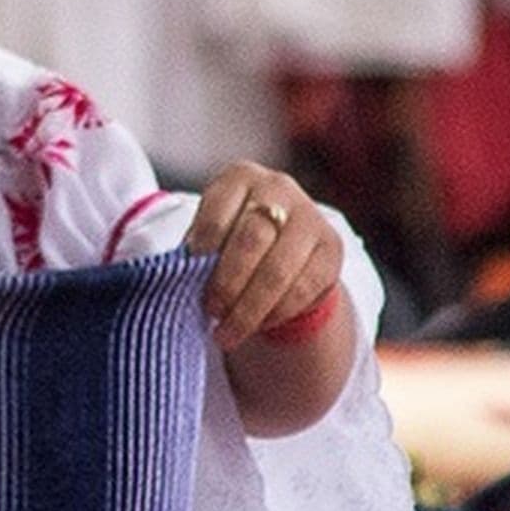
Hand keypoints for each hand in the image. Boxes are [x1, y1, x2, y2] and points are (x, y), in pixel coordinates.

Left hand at [184, 162, 342, 351]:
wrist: (284, 244)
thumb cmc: (232, 238)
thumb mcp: (212, 231)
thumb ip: (198, 248)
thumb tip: (177, 278)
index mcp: (241, 177)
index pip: (218, 212)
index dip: (202, 248)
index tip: (186, 277)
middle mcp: (279, 188)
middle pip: (252, 240)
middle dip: (227, 283)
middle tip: (211, 311)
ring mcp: (310, 217)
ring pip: (278, 270)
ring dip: (250, 309)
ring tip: (227, 332)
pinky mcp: (332, 248)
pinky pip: (302, 289)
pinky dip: (275, 313)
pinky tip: (257, 325)